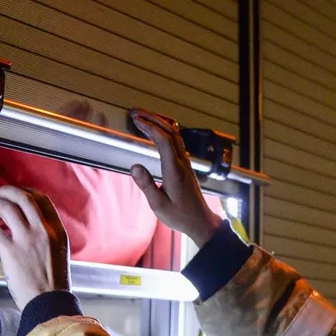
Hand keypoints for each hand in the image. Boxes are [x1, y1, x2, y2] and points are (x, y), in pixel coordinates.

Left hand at [0, 185, 70, 309]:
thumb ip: (48, 236)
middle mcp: (43, 231)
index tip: (15, 193)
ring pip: (7, 208)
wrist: (49, 304)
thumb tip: (32, 225)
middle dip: (6, 191)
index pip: (42, 200)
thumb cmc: (53, 284)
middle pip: (23, 198)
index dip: (26, 192)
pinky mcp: (11, 252)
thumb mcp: (58, 253)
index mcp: (57, 231)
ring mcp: (27, 240)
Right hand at [129, 109, 223, 241]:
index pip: (163, 140)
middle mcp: (182, 162)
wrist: (200, 222)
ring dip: (159, 123)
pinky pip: (176, 141)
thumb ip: (146, 185)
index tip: (135, 120)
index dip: (149, 127)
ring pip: (175, 134)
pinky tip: (157, 132)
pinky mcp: (186, 166)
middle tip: (135, 113)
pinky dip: (164, 131)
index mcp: (175, 170)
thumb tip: (134, 166)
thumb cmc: (179, 216)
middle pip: (170, 131)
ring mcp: (186, 163)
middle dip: (152, 118)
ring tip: (143, 117)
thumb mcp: (158, 205)